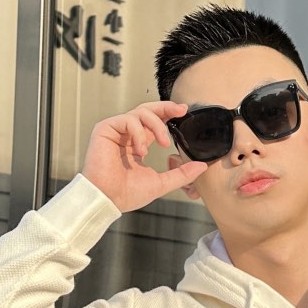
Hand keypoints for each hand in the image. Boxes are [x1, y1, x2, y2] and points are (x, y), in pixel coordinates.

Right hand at [82, 103, 206, 214]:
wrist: (107, 199)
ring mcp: (116, 131)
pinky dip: (139, 133)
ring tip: (163, 143)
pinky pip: (128, 120)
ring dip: (156, 125)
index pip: (155, 122)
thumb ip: (181, 173)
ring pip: (140, 112)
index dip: (169, 114)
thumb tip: (202, 166)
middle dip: (166, 108)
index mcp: (138, 144)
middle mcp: (127, 135)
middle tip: (180, 111)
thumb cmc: (126, 194)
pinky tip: (141, 150)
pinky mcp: (105, 129)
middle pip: (148, 110)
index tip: (184, 112)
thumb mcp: (161, 182)